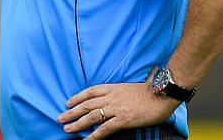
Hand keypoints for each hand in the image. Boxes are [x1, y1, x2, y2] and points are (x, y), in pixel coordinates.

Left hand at [57, 70, 180, 139]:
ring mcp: (116, 108)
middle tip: (61, 117)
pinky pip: (104, 129)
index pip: (90, 91)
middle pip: (86, 104)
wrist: (162, 94)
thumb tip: (113, 98)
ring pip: (91, 116)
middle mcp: (112, 97)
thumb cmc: (151, 92)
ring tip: (67, 128)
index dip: (77, 97)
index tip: (68, 102)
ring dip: (77, 123)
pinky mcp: (123, 119)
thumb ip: (119, 93)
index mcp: (114, 88)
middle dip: (72, 112)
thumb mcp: (130, 88)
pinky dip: (93, 135)